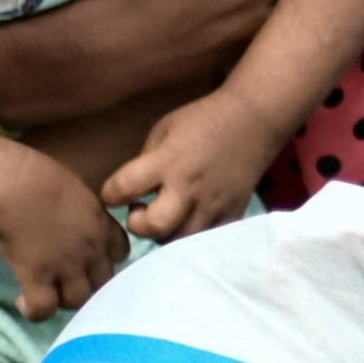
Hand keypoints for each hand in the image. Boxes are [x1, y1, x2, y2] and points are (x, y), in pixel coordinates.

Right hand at [0, 152, 131, 318]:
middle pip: (104, 282)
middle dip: (88, 284)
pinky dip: (35, 311)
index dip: (105, 258)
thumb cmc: (35, 174)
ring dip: (65, 300)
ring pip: (79, 300)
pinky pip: (45, 309)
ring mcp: (66, 266)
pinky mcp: (37, 277)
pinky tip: (25, 302)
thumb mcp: (73, 189)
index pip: (121, 253)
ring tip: (48, 293)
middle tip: (66, 281)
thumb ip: (80, 210)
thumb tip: (68, 217)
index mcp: (101, 224)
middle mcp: (91, 249)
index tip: (89, 257)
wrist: (10, 182)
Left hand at [101, 89, 281, 241]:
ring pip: (180, 242)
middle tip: (142, 211)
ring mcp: (214, 205)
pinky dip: (193, 236)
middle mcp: (189, 188)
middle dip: (139, 225)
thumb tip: (132, 193)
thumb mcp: (163, 130)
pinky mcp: (233, 214)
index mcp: (167, 161)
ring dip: (166, 234)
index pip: (122, 189)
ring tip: (167, 218)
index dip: (110, 195)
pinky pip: (207, 240)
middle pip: (154, 227)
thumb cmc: (201, 120)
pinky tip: (190, 220)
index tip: (116, 193)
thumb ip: (145, 163)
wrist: (253, 121)